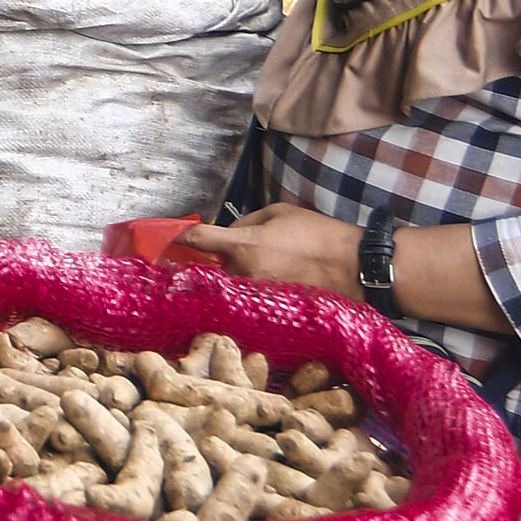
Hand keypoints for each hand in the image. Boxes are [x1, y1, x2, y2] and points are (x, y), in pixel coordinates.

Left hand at [179, 207, 361, 299]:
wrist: (351, 266)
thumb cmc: (318, 234)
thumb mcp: (278, 212)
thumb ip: (246, 222)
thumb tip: (230, 233)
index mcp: (245, 246)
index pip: (199, 239)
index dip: (180, 236)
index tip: (168, 237)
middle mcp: (245, 274)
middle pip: (209, 269)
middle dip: (208, 262)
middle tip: (211, 256)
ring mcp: (256, 295)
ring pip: (227, 286)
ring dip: (227, 278)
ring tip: (249, 270)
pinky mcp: (269, 308)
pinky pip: (246, 299)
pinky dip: (245, 291)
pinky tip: (258, 284)